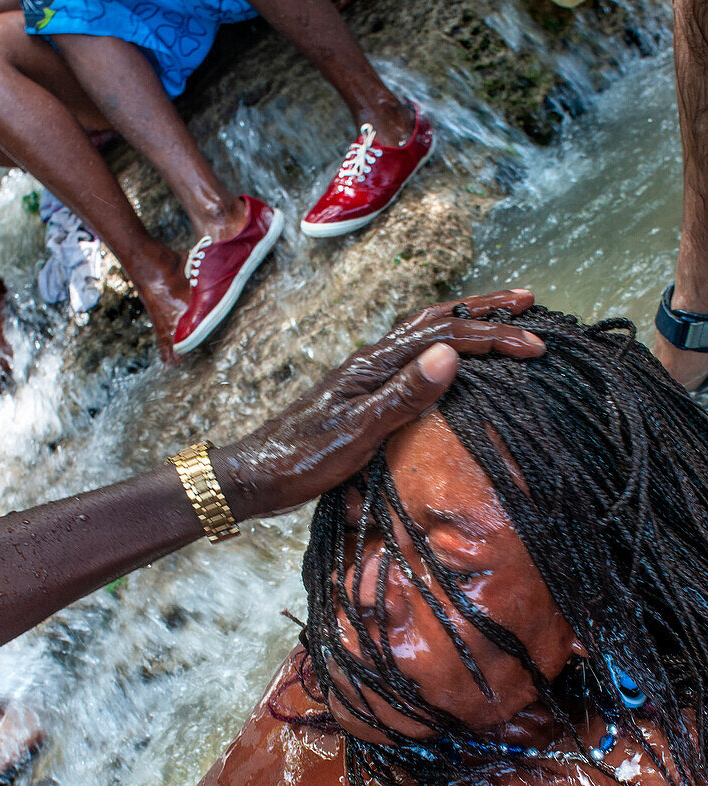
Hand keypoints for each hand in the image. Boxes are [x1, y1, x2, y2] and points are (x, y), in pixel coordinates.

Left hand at [214, 289, 543, 519]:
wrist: (258, 474)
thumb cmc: (303, 459)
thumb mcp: (357, 433)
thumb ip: (403, 395)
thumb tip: (450, 355)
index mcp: (375, 365)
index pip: (445, 337)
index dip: (493, 338)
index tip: (535, 347)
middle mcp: (373, 361)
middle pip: (437, 320)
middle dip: (485, 310)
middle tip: (529, 303)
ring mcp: (368, 376)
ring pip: (425, 335)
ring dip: (465, 322)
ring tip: (499, 319)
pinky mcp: (364, 394)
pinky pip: (413, 358)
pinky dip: (443, 348)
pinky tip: (449, 360)